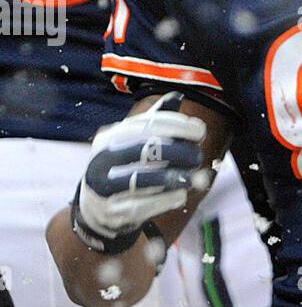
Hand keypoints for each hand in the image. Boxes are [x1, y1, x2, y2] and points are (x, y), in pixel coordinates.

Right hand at [73, 93, 208, 253]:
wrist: (96, 208)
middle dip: (180, 152)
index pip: (147, 125)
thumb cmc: (122, 167)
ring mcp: (104, 186)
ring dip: (176, 178)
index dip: (177, 126)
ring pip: (145, 179)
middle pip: (147, 150)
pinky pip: (144, 204)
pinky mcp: (113, 210)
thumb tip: (177, 96)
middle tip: (198, 156)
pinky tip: (181, 195)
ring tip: (197, 178)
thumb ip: (154, 121)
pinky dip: (167, 199)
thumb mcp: (132, 141)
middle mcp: (103, 158)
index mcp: (110, 136)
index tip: (200, 131)